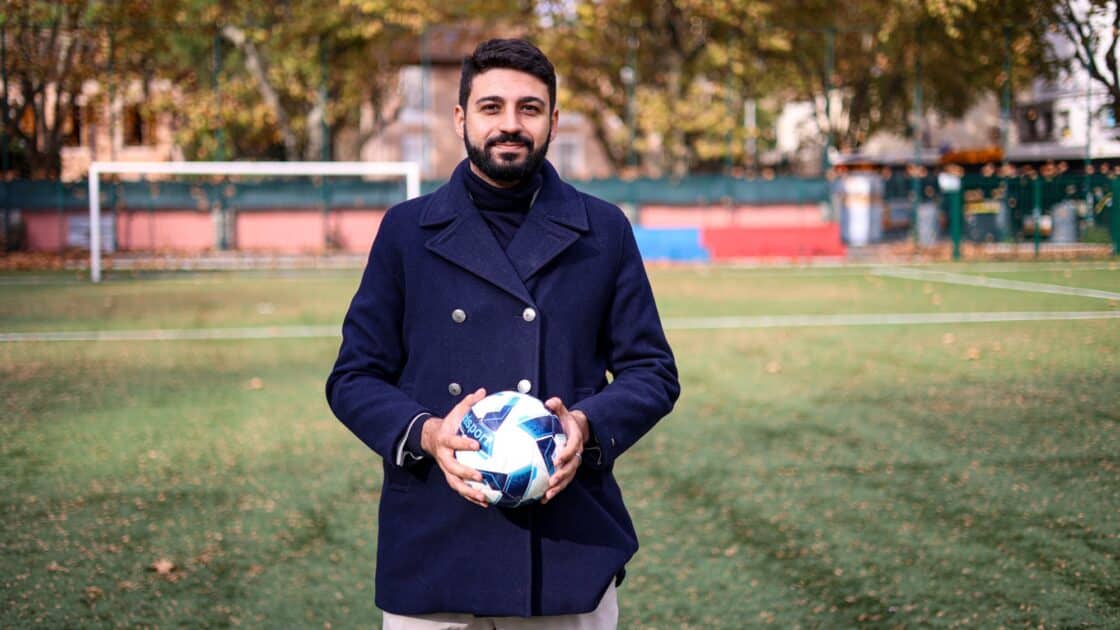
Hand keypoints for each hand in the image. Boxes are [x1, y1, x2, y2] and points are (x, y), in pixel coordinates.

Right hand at [420, 388, 489, 507]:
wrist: (432, 438)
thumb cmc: (450, 424)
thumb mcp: (457, 412)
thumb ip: (469, 403)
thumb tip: (483, 391)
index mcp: (445, 440)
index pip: (453, 442)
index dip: (463, 444)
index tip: (477, 444)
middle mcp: (444, 457)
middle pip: (452, 468)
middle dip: (465, 473)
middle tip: (480, 476)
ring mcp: (446, 469)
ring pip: (455, 484)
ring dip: (468, 492)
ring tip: (484, 497)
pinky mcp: (451, 477)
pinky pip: (461, 489)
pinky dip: (472, 497)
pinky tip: (486, 502)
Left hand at [542, 397, 587, 503]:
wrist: (577, 429)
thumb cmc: (565, 420)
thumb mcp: (563, 411)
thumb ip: (557, 405)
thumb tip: (549, 402)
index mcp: (575, 439)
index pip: (573, 448)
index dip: (567, 454)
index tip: (557, 460)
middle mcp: (577, 453)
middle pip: (572, 467)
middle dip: (562, 475)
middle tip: (551, 481)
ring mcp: (573, 464)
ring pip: (568, 478)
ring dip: (559, 488)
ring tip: (547, 495)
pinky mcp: (568, 471)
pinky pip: (562, 483)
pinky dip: (554, 491)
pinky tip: (542, 499)